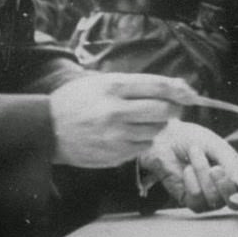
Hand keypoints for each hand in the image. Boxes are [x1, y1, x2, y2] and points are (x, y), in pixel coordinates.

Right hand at [50, 73, 195, 167]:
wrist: (47, 129)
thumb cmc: (77, 101)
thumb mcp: (100, 82)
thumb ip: (135, 84)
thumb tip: (175, 87)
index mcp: (113, 87)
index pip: (158, 86)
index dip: (179, 89)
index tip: (190, 93)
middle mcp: (116, 111)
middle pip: (164, 110)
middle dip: (173, 109)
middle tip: (170, 108)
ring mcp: (116, 136)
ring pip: (157, 130)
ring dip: (157, 125)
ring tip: (142, 120)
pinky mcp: (115, 155)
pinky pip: (144, 146)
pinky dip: (143, 139)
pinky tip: (129, 133)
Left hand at [138, 119, 237, 211]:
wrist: (166, 138)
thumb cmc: (193, 139)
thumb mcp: (217, 146)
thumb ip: (233, 167)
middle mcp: (226, 189)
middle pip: (236, 203)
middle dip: (225, 186)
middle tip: (216, 168)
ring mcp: (209, 197)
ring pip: (214, 200)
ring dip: (203, 173)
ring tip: (195, 153)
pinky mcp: (192, 201)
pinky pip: (197, 200)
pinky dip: (191, 181)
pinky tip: (187, 168)